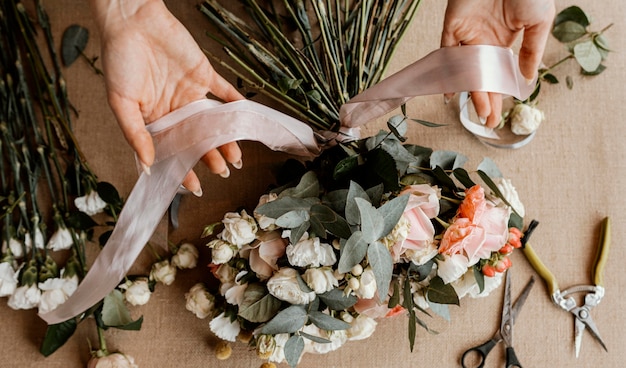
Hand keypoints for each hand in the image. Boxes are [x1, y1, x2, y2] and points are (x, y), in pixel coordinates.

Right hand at [89, 0, 243, 194]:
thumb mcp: (120, 101)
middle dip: (209, 157)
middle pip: (196, 139)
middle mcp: (175, 109)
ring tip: (236, 157)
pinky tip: (246, 120)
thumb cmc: (119, 59)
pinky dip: (237, 104)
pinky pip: (225, 92)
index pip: (172, 150)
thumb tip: (147, 165)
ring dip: (225, 138)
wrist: (132, 19)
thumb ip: (135, 134)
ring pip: (213, 121)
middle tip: (222, 171)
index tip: (193, 186)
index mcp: (154, 119)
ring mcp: (191, 92)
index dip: (182, 169)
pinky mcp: (204, 74)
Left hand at [441, 0, 554, 126]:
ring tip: (479, 112)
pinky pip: (447, 53)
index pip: (499, 74)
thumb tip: (527, 79)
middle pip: (482, 78)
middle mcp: (484, 41)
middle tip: (488, 121)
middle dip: (486, 100)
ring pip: (466, 71)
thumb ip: (532, 50)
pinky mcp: (453, 28)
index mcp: (504, 40)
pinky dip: (447, 72)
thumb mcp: (539, 22)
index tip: (500, 115)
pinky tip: (450, 91)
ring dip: (472, 92)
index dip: (500, 95)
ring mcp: (468, 35)